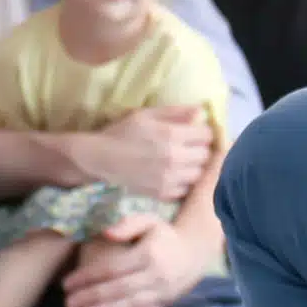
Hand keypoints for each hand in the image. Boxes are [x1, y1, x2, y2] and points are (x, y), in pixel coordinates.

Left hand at [60, 219, 214, 306]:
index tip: (68, 282)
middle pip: (119, 288)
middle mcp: (156, 275)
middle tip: (68, 302)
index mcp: (149, 254)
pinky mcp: (165, 304)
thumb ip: (128, 224)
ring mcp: (162, 292)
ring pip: (131, 305)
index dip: (89, 276)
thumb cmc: (164, 236)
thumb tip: (106, 233)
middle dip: (92, 296)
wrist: (194, 254)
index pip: (113, 267)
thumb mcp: (150, 221)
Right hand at [79, 106, 213, 200]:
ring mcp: (169, 179)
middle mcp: (174, 158)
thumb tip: (201, 112)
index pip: (207, 135)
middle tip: (190, 146)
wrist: (100, 159)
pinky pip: (185, 189)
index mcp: (171, 135)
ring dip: (194, 166)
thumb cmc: (123, 132)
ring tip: (182, 160)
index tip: (196, 132)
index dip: (203, 131)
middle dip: (201, 148)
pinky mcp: (162, 194)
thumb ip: (176, 112)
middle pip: (206, 155)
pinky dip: (183, 182)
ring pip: (198, 174)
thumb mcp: (147, 114)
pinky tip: (172, 174)